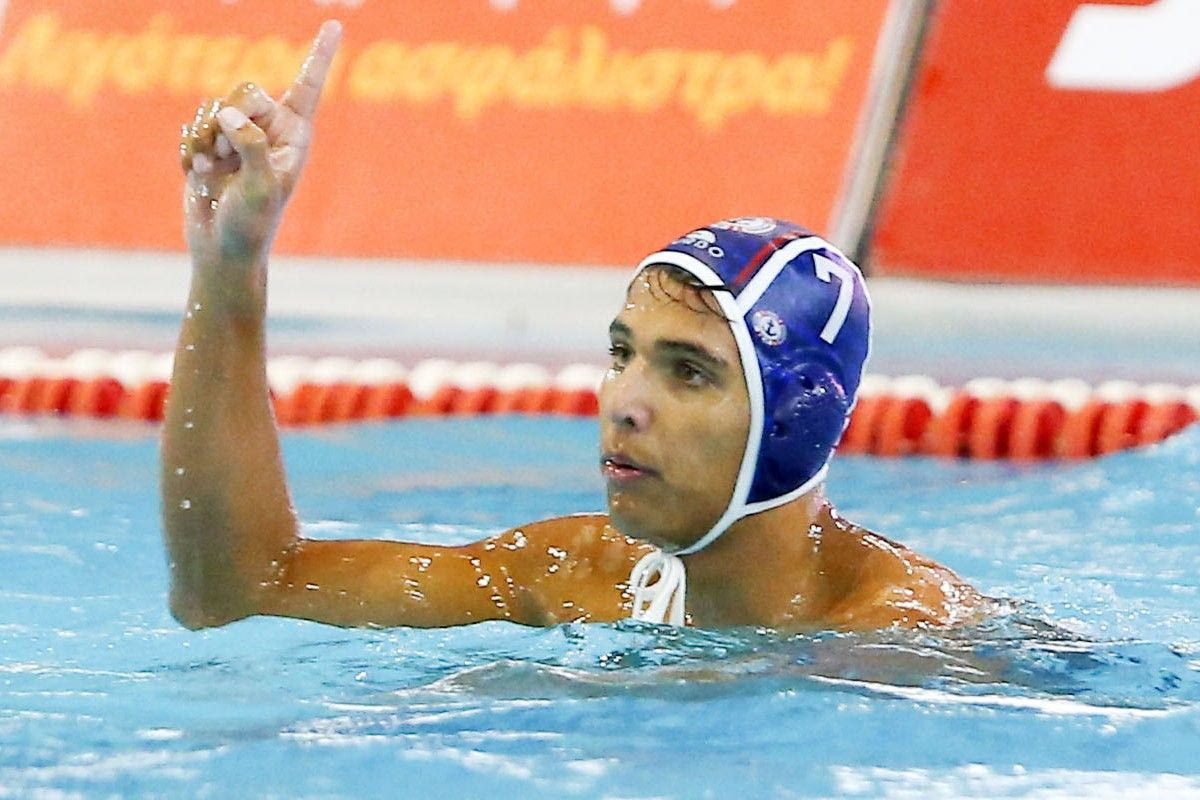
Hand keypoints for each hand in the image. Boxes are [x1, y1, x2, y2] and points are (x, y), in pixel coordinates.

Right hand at [179, 20, 341, 267]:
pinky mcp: (211, 144)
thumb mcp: (262, 186)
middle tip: (226, 156)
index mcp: (295, 135)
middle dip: (228, 119)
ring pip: (212, 106)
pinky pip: (192, 126)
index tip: (335, 23)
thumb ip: (251, 144)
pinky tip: (199, 177)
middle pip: (243, 89)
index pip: (307, 86)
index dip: (319, 54)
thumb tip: (229, 115)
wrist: (222, 249)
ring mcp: (239, 135)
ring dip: (206, 141)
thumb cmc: (252, 223)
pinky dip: (191, 152)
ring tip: (214, 173)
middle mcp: (269, 129)